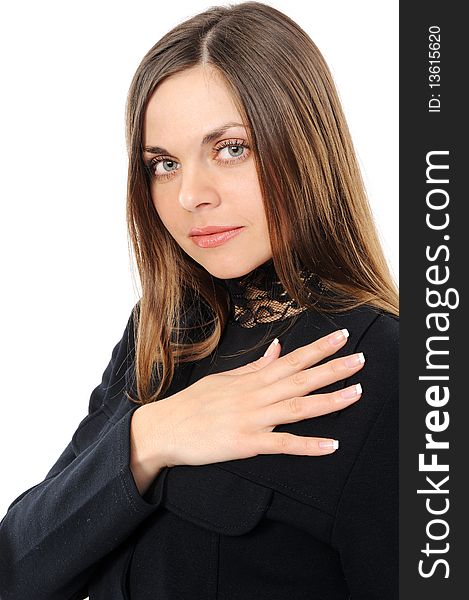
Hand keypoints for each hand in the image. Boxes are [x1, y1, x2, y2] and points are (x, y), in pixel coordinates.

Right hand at [146, 328, 363, 467]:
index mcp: (252, 379)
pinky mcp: (246, 444)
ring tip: (357, 393)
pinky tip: (332, 445)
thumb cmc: (193, 403)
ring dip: (330, 401)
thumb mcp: (224, 378)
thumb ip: (255, 366)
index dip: (318, 348)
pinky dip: (308, 445)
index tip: (342, 337)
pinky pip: (282, 445)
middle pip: (301, 379)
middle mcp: (256, 395)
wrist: (164, 428)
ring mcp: (252, 419)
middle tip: (360, 358)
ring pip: (298, 408)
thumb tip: (278, 348)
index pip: (291, 359)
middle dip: (333, 368)